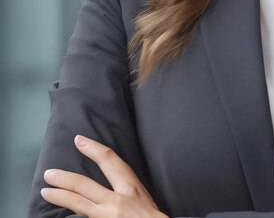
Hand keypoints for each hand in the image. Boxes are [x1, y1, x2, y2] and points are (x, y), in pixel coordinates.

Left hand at [41, 135, 168, 217]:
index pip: (109, 160)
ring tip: (46, 191)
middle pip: (84, 184)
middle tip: (49, 173)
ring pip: (77, 203)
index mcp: (130, 186)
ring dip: (59, 196)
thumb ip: (125, 188)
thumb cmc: (150, 215)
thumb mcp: (141, 195)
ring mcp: (107, 216)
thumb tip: (108, 181)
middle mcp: (116, 200)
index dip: (92, 148)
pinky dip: (71, 216)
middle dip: (65, 178)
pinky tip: (59, 215)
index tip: (79, 140)